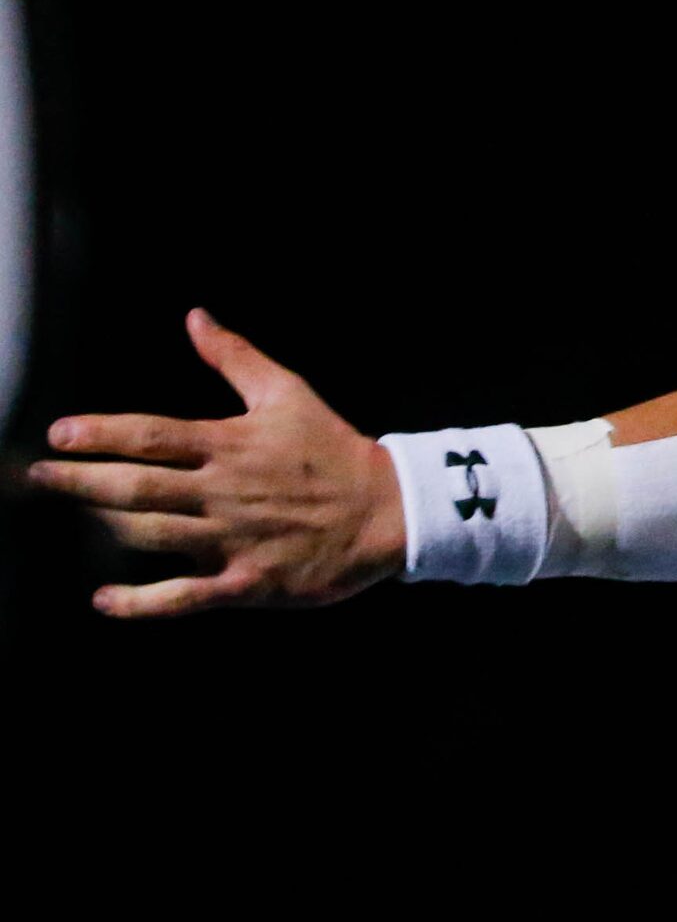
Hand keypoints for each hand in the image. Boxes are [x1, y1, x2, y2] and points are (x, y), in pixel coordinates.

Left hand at [26, 308, 407, 617]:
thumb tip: (195, 318)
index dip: (100, 433)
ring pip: (152, 534)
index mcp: (231, 445)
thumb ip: (236, 358)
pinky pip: (185, 595)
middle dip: (79, 481)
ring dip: (105, 525)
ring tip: (76, 514)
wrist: (391, 511)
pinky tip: (105, 600)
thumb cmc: (335, 451)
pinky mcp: (249, 581)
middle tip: (40, 476)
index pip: (150, 435)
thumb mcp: (289, 394)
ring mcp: (234, 539)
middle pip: (136, 487)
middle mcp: (225, 492)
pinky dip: (141, 602)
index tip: (59, 433)